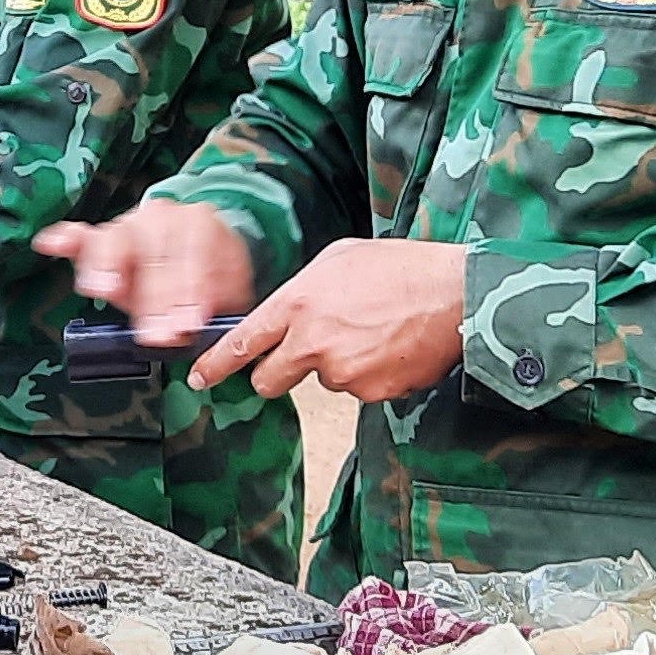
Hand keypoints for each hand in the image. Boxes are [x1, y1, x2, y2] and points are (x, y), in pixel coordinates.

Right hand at [35, 199, 254, 345]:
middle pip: (155, 253)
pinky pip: (82, 236)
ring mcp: (129, 224)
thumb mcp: (228, 292)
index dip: (192, 292)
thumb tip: (195, 324)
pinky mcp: (102, 239)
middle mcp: (163, 216)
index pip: (195, 256)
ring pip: (116, 242)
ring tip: (104, 289)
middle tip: (158, 334)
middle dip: (155, 298)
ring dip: (109, 269)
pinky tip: (50, 244)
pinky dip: (67, 241)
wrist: (201, 251)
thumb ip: (216, 306)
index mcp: (200, 225)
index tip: (189, 323)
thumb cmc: (211, 277)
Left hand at [189, 238, 469, 401]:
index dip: (216, 365)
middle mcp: (312, 343)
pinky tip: (389, 348)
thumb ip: (301, 292)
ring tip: (370, 333)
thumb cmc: (400, 269)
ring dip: (335, 365)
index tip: (200, 378)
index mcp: (298, 304)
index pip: (243, 343)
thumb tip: (286, 315)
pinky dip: (368, 375)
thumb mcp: (336, 260)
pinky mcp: (371, 394)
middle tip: (299, 358)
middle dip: (275, 375)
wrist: (455, 295)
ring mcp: (342, 373)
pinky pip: (357, 390)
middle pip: (269, 380)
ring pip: (322, 381)